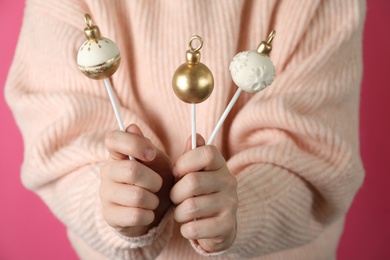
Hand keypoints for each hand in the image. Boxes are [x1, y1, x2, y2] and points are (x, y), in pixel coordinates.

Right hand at [100, 124, 172, 236]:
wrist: (154, 212)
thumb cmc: (156, 181)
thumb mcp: (158, 162)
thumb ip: (148, 146)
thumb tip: (132, 128)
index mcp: (118, 154)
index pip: (113, 139)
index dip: (134, 144)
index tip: (152, 155)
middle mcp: (107, 172)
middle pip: (132, 170)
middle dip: (154, 180)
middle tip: (158, 185)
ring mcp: (105, 194)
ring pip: (136, 196)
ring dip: (153, 200)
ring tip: (153, 200)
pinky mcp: (109, 216)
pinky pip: (135, 215)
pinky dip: (149, 215)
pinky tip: (148, 214)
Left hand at [170, 135, 237, 251]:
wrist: (219, 226)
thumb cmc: (199, 194)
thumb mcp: (193, 174)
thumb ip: (191, 157)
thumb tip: (195, 136)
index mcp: (220, 165)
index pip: (206, 153)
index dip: (185, 162)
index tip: (177, 173)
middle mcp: (229, 181)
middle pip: (192, 182)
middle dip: (175, 193)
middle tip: (176, 198)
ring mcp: (230, 204)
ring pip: (191, 207)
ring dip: (179, 213)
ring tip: (182, 213)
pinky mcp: (226, 225)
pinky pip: (194, 228)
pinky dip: (185, 229)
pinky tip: (191, 226)